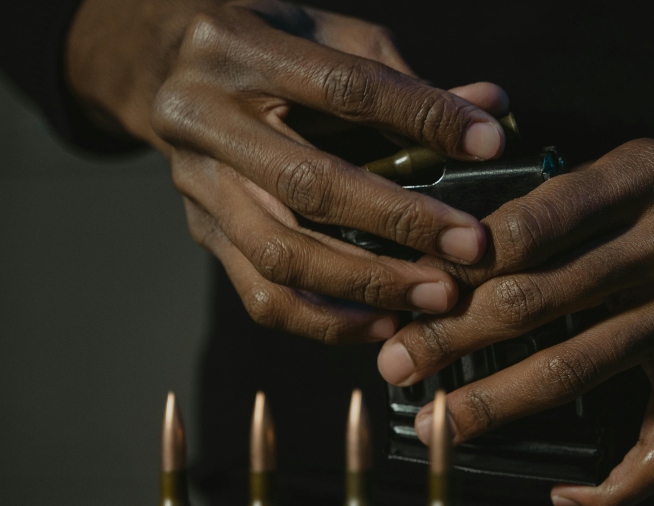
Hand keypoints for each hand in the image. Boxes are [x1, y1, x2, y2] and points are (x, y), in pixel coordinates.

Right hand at [67, 0, 509, 342]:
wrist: (161, 67)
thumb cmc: (265, 45)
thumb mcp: (324, 33)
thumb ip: (402, 77)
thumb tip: (492, 109)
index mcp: (237, 46)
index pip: (343, 88)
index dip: (421, 117)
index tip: (486, 144)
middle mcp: (204, 116)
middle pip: (308, 183)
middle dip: (399, 222)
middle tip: (469, 248)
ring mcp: (196, 183)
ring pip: (281, 253)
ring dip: (368, 285)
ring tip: (436, 298)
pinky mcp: (201, 231)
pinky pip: (261, 294)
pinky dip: (327, 320)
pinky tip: (383, 324)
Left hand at [377, 122, 653, 505]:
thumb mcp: (649, 154)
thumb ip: (574, 195)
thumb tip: (482, 245)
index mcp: (638, 179)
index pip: (528, 225)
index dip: (460, 264)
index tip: (411, 287)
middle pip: (534, 300)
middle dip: (450, 337)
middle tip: (394, 362)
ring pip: (577, 369)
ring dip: (495, 401)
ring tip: (439, 420)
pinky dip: (616, 485)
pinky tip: (568, 497)